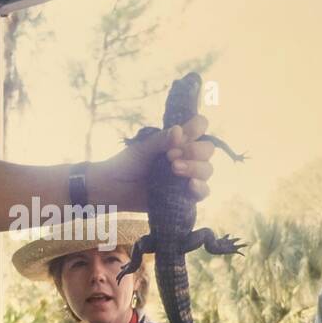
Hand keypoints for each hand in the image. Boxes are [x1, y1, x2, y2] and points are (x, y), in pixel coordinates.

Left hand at [89, 112, 215, 208]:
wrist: (113, 188)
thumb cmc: (127, 164)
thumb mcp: (142, 149)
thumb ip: (162, 140)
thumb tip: (179, 131)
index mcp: (178, 140)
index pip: (200, 126)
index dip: (197, 128)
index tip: (183, 135)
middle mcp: (187, 156)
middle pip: (208, 149)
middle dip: (194, 151)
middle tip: (170, 157)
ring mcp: (187, 176)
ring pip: (207, 170)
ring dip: (195, 168)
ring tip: (174, 169)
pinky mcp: (185, 196)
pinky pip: (203, 192)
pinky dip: (200, 187)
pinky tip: (190, 185)